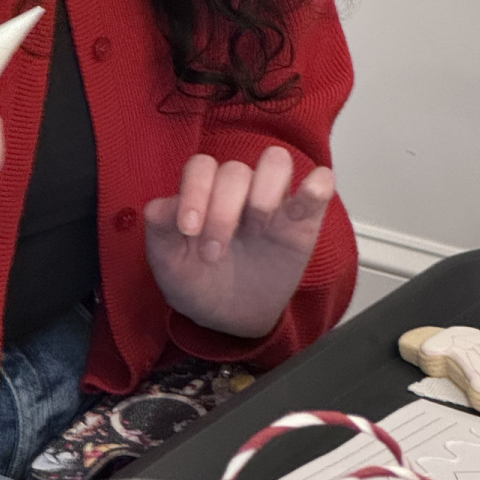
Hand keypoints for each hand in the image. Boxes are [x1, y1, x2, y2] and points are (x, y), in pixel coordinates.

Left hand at [144, 145, 333, 337]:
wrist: (232, 317)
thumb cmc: (199, 282)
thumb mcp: (169, 263)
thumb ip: (160, 230)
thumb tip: (160, 206)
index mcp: (205, 191)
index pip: (201, 167)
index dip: (195, 191)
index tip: (189, 229)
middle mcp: (238, 188)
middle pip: (235, 170)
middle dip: (223, 210)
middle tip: (215, 252)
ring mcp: (273, 200)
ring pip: (277, 161)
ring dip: (265, 191)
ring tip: (257, 229)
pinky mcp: (304, 218)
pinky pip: (319, 185)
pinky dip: (316, 186)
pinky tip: (306, 201)